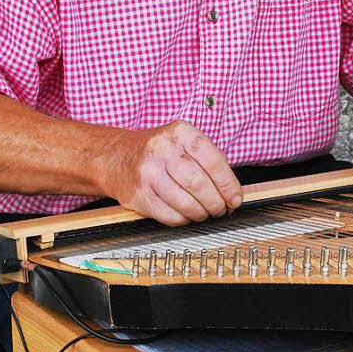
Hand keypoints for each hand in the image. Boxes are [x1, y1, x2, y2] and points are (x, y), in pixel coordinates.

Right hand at [99, 120, 242, 225]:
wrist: (117, 157)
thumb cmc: (159, 151)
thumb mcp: (183, 142)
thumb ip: (209, 161)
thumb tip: (232, 193)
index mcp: (180, 132)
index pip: (213, 160)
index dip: (228, 184)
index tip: (235, 198)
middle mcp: (163, 149)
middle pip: (199, 184)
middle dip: (216, 203)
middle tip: (221, 209)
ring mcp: (148, 172)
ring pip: (185, 203)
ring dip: (201, 214)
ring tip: (204, 213)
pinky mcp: (139, 194)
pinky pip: (169, 215)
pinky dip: (184, 220)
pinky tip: (186, 214)